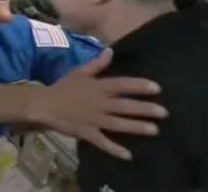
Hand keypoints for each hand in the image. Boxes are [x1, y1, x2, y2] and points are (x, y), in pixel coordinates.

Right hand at [36, 48, 167, 159]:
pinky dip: (114, 149)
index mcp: (98, 87)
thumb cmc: (63, 87)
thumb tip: (111, 50)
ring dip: (136, 127)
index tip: (157, 89)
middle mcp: (99, 103)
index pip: (122, 85)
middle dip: (144, 109)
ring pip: (118, 123)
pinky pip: (102, 142)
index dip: (139, 86)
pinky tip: (128, 156)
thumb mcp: (79, 72)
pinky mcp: (87, 132)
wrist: (43, 104)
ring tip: (154, 130)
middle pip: (124, 105)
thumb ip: (97, 63)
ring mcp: (93, 119)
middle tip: (164, 113)